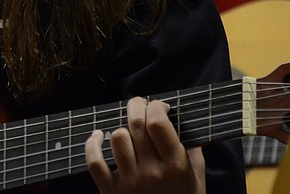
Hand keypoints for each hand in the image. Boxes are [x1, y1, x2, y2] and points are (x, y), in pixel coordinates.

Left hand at [84, 97, 204, 193]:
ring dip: (121, 128)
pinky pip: (94, 161)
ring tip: (128, 131)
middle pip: (135, 125)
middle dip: (136, 107)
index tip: (158, 105)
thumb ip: (192, 149)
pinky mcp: (110, 191)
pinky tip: (98, 135)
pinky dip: (92, 144)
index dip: (155, 106)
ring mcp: (129, 182)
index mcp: (176, 166)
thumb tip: (182, 121)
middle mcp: (152, 172)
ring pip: (117, 138)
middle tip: (138, 105)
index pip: (157, 123)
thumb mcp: (197, 177)